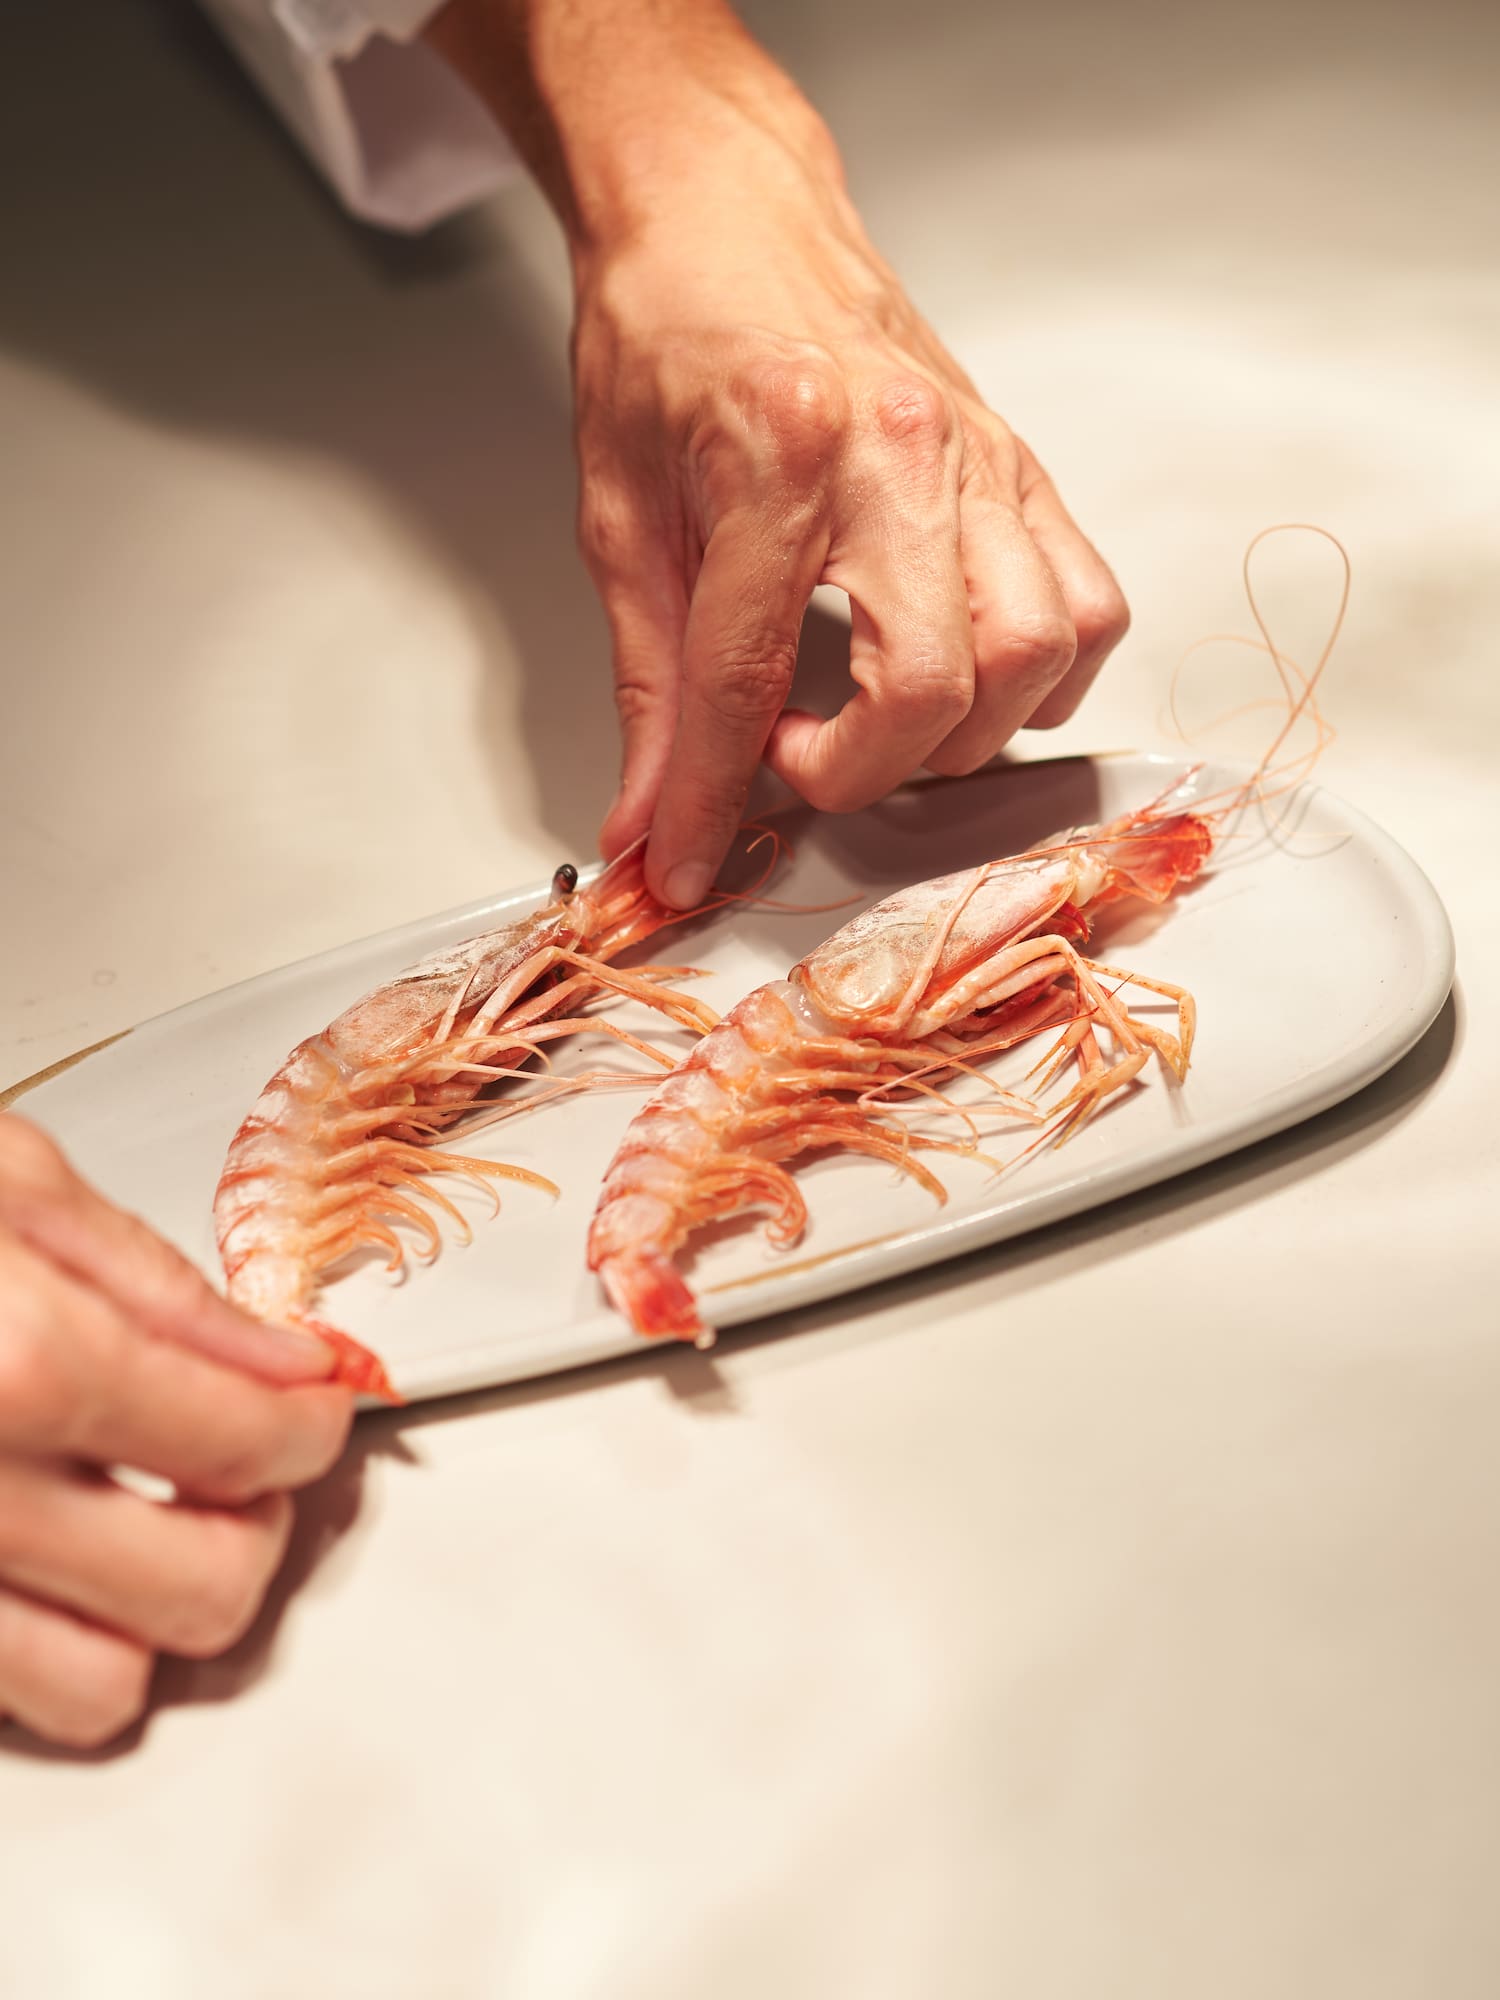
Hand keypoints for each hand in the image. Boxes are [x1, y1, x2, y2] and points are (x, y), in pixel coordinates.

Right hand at [0, 1114, 351, 1747]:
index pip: (247, 1438)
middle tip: (245, 1463)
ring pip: (103, 1688)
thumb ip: (151, 1277)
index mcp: (16, 1361)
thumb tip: (275, 1346)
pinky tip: (47, 1562)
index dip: (314, 1423)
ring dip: (154, 1615)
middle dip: (256, 1526)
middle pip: (202, 1592)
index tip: (317, 1403)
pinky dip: (47, 1653)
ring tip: (146, 1523)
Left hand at [576, 165, 1129, 909]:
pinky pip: (1087, 604)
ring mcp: (981, 459)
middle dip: (861, 771)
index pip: (748, 679)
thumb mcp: (620, 518)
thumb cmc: (667, 344)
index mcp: (780, 455)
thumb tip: (649, 819)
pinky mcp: (1022, 467)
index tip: (683, 863)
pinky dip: (1042, 675)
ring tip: (879, 721)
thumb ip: (650, 685)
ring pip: (1033, 653)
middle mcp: (901, 454)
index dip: (710, 798)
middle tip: (796, 758)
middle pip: (932, 683)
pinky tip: (966, 678)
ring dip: (956, 732)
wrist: (729, 220)